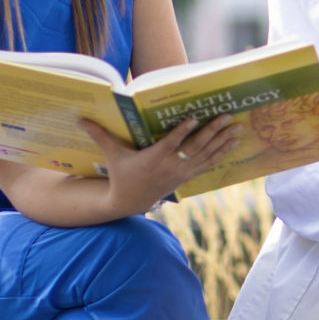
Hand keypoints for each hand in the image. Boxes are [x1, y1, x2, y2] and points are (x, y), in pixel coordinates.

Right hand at [79, 113, 240, 212]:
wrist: (130, 202)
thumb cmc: (121, 175)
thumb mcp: (112, 155)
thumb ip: (100, 135)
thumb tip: (80, 118)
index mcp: (153, 158)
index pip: (170, 144)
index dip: (182, 132)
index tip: (194, 119)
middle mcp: (170, 166)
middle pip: (195, 148)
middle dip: (213, 132)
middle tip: (227, 117)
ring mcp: (181, 172)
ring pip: (206, 155)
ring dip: (223, 141)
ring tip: (238, 128)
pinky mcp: (187, 176)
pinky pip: (208, 163)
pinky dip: (221, 153)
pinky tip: (233, 143)